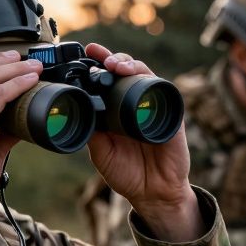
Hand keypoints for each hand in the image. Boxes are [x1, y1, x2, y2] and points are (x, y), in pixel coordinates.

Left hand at [83, 43, 201, 241]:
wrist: (152, 193)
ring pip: (143, 74)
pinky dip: (149, 79)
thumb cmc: (127, 173)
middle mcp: (134, 103)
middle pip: (125, 69)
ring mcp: (153, 106)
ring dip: (129, 64)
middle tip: (98, 55)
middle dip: (112, 57)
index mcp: (116, 110)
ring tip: (115, 64)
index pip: (107, 79)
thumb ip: (91, 130)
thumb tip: (75, 110)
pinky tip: (137, 76)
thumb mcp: (100, 151)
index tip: (86, 51)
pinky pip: (162, 90)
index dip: (97, 63)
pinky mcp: (171, 113)